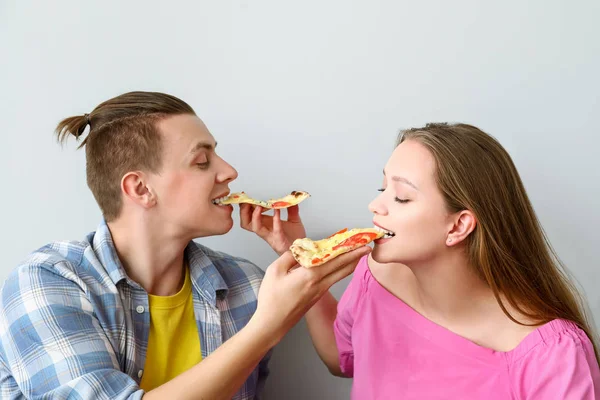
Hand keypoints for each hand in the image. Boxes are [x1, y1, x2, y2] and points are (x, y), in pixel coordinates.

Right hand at [240, 204, 306, 254]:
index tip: (245, 197)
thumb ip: (292, 209)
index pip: (248, 217)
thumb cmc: (295, 238)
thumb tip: (292, 198)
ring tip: (258, 206)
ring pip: (256, 228)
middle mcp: (265, 231)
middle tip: (247, 202)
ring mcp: (271, 236)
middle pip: (246, 223)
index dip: (244, 208)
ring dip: (255, 217)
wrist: (302, 250)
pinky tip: (277, 211)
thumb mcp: (293, 220)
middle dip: (244, 212)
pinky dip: (275, 219)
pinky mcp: (280, 240)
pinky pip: (276, 230)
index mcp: (266, 225)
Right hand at [251, 246, 370, 342]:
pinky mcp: (316, 297)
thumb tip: (300, 248)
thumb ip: (289, 256)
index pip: (334, 259)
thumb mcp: (275, 271)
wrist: (272, 324)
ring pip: (339, 275)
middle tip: (368, 246)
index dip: (348, 249)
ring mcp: (319, 292)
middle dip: (356, 256)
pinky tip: (339, 267)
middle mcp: (319, 284)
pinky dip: (339, 271)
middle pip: (342, 267)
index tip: (359, 241)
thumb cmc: (271, 298)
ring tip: (358, 255)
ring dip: (350, 264)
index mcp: (309, 275)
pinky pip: (332, 280)